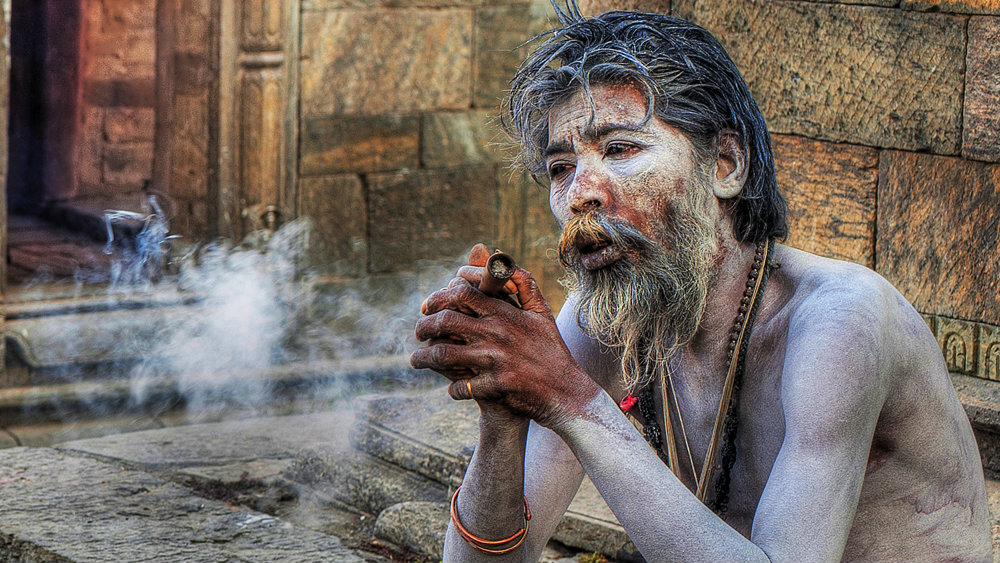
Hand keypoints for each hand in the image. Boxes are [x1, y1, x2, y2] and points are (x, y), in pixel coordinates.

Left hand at [410, 244, 601, 427]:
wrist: (567, 392)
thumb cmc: (551, 350)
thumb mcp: (541, 312)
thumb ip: (522, 282)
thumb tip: (498, 254)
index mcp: (504, 311)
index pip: (460, 292)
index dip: (437, 298)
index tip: (427, 307)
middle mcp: (498, 331)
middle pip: (445, 320)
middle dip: (423, 326)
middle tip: (417, 332)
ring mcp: (496, 359)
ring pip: (444, 354)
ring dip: (424, 358)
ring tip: (416, 361)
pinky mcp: (496, 385)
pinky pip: (461, 386)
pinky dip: (452, 387)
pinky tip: (450, 387)